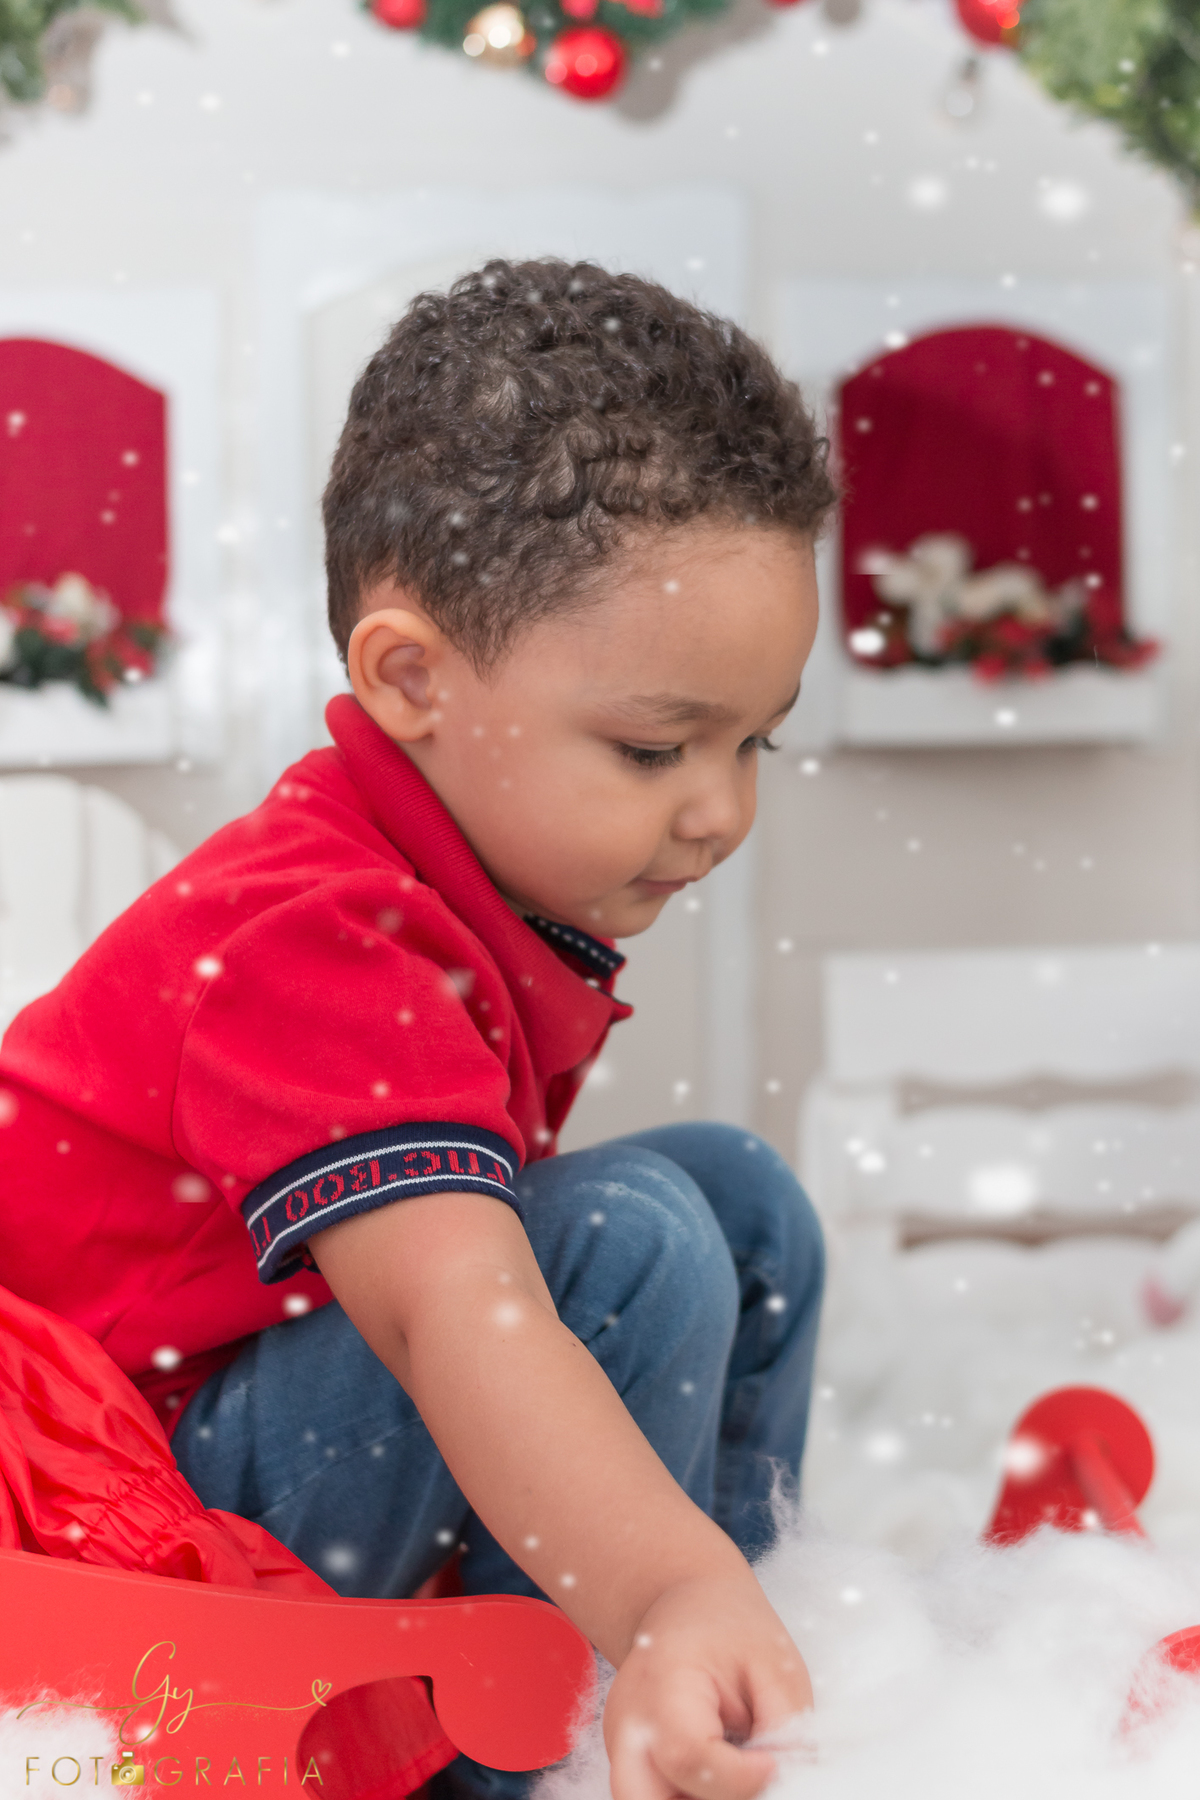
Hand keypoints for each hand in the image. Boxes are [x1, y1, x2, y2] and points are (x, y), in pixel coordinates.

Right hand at [603, 1572, 811, 1799]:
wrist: (688, 1605)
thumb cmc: (730, 1626)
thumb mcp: (775, 1665)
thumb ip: (785, 1731)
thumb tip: (791, 1783)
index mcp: (662, 1681)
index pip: (687, 1755)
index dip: (738, 1777)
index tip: (773, 1765)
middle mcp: (627, 1721)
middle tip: (746, 1784)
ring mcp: (620, 1747)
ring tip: (733, 1774)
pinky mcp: (628, 1764)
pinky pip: (655, 1798)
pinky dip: (686, 1796)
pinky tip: (718, 1777)